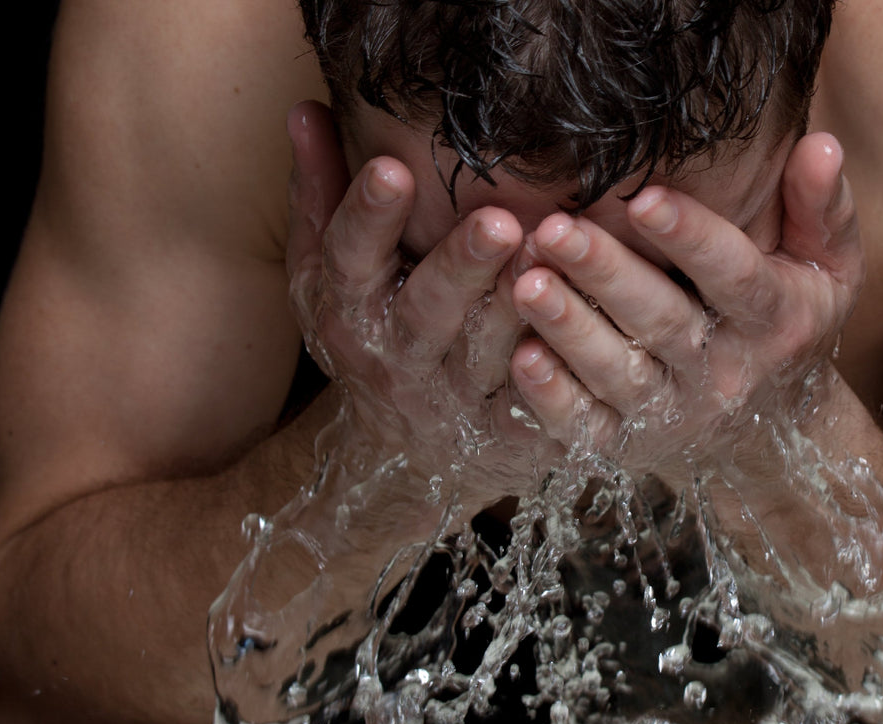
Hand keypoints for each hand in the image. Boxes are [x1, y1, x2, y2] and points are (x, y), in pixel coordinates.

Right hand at [286, 101, 556, 511]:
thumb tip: (305, 110)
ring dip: (518, 312)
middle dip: (460, 267)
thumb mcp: (331, 276)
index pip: (351, 260)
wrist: (407, 452)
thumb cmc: (375, 334)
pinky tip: (576, 339)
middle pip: (427, 312)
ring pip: (487, 358)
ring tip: (548, 258)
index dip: (367, 217)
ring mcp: (453, 402)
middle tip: (496, 221)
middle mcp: (398, 360)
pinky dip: (553, 383)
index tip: (391, 168)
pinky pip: (532, 411)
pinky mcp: (504, 435)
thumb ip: (322, 197)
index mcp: (350, 312)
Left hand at [505, 133, 862, 481]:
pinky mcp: (628, 443)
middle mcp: (723, 372)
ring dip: (569, 328)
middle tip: (555, 229)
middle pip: (662, 321)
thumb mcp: (827, 267)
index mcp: (773, 320)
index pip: (735, 275)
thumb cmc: (788, 320)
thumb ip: (823, 208)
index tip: (647, 197)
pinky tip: (520, 357)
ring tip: (526, 281)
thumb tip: (822, 146)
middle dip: (606, 274)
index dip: (692, 237)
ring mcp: (672, 414)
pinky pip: (587, 427)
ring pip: (618, 372)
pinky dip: (551, 399)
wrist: (774, 433)